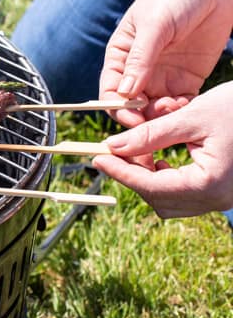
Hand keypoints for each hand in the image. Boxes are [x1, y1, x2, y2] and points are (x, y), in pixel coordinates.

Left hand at [93, 81, 232, 217]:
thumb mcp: (193, 116)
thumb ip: (151, 135)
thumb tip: (113, 146)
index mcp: (209, 183)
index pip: (151, 187)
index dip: (120, 172)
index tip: (97, 157)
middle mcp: (217, 198)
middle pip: (158, 199)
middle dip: (132, 177)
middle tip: (113, 151)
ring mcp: (222, 198)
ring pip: (170, 201)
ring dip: (147, 179)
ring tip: (134, 151)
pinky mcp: (223, 191)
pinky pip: (185, 195)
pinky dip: (164, 180)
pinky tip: (157, 157)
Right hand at [99, 0, 232, 127]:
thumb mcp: (154, 25)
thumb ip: (140, 59)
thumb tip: (126, 93)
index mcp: (120, 56)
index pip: (111, 90)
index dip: (117, 108)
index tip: (132, 118)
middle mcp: (138, 69)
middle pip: (131, 105)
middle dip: (141, 116)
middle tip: (158, 116)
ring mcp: (163, 75)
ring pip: (155, 108)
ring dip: (162, 115)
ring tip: (175, 106)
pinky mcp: (187, 78)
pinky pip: (180, 103)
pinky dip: (181, 110)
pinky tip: (186, 104)